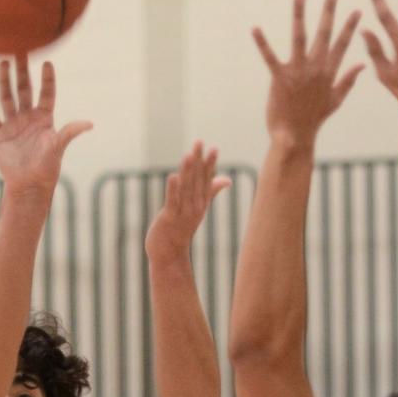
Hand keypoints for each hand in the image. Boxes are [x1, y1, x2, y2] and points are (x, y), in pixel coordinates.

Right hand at [0, 56, 91, 197]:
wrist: (29, 185)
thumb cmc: (47, 168)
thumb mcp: (58, 147)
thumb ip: (70, 132)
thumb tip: (90, 124)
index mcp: (44, 119)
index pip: (46, 93)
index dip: (47, 79)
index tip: (47, 62)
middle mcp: (28, 118)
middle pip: (24, 89)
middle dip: (22, 71)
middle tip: (20, 50)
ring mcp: (13, 124)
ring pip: (7, 97)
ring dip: (5, 81)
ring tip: (3, 61)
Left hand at [145, 142, 230, 262]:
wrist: (170, 253)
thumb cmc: (182, 229)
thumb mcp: (198, 208)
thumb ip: (211, 191)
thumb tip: (227, 180)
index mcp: (201, 202)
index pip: (207, 179)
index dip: (209, 164)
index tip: (214, 148)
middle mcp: (194, 206)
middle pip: (197, 180)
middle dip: (198, 161)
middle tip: (199, 142)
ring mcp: (183, 212)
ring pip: (186, 188)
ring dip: (187, 171)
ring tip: (189, 155)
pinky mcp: (169, 217)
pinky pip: (172, 202)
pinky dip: (173, 190)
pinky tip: (173, 177)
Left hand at [251, 0, 362, 150]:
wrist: (294, 137)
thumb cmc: (313, 120)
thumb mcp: (336, 100)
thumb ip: (348, 80)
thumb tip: (363, 65)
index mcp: (329, 73)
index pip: (342, 44)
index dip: (350, 27)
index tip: (357, 10)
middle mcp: (315, 68)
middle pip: (324, 34)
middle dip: (329, 12)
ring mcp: (298, 72)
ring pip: (299, 38)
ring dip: (299, 15)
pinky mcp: (280, 78)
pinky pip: (270, 57)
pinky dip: (262, 43)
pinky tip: (255, 28)